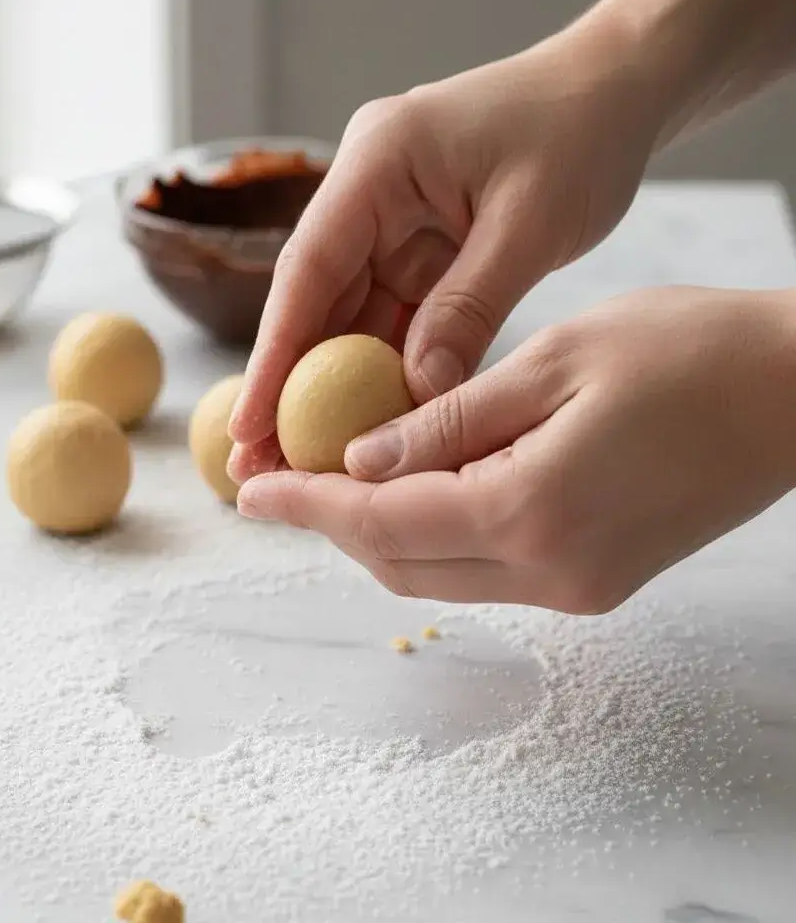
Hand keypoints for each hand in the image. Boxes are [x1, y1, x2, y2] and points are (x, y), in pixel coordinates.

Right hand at [228, 14, 661, 480]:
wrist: (617, 89)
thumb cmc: (581, 132)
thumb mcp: (530, 223)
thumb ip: (468, 308)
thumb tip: (416, 392)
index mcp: (378, 161)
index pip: (309, 268)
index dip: (274, 353)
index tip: (248, 422)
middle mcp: (368, 192)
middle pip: (314, 299)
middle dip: (289, 384)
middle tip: (258, 463)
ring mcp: (389, 220)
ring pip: (347, 315)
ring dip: (330, 386)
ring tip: (302, 459)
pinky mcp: (417, 246)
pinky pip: (390, 316)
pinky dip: (381, 367)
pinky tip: (366, 422)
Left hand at [235, 287, 795, 613]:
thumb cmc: (687, 352)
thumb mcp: (552, 363)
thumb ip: (450, 420)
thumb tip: (362, 456)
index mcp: (533, 510)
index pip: (384, 520)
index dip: (308, 504)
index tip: (251, 490)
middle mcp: (552, 571)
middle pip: (401, 564)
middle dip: (332, 523)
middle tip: (279, 482)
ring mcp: (579, 586)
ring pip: (438, 573)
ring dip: (377, 531)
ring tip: (329, 479)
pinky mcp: (597, 579)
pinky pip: (483, 568)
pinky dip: (431, 533)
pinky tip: (410, 486)